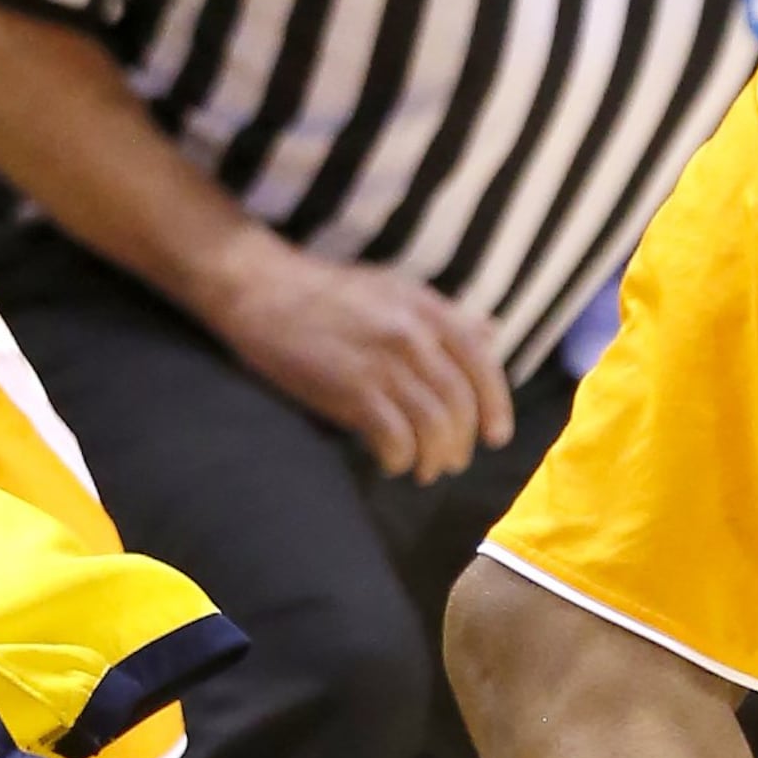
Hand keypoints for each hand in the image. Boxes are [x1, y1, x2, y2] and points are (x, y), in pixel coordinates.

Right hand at [203, 231, 510, 481]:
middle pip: (459, 402)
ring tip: (423, 468)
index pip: (481, 361)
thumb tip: (491, 331)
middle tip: (452, 461)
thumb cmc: (326, 293)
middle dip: (461, 441)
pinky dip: (400, 458)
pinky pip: (394, 437)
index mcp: (426, 308)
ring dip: (433, 457)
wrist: (261, 289)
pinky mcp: (349, 388)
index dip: (495, 404)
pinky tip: (391, 462)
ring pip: (432, 425)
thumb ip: (443, 315)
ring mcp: (382, 361)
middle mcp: (412, 333)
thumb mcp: (394, 290)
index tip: (496, 436)